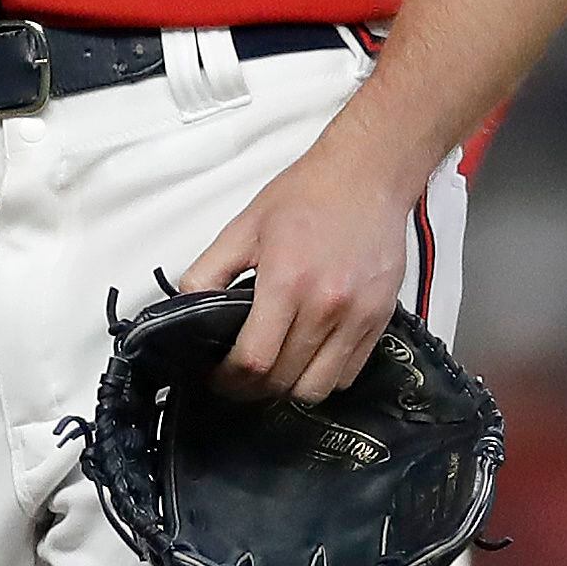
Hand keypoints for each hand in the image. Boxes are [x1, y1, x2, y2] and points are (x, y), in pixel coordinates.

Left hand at [175, 142, 415, 403]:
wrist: (365, 177)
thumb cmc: (307, 196)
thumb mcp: (243, 227)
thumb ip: (208, 271)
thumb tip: (186, 308)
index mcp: (287, 281)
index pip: (254, 359)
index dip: (228, 379)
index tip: (217, 376)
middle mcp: (326, 306)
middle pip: (284, 380)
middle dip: (253, 388)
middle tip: (238, 376)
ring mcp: (358, 317)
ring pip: (318, 388)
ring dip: (289, 388)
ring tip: (274, 370)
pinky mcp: (380, 321)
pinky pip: (350, 374)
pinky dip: (324, 377)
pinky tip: (307, 358)